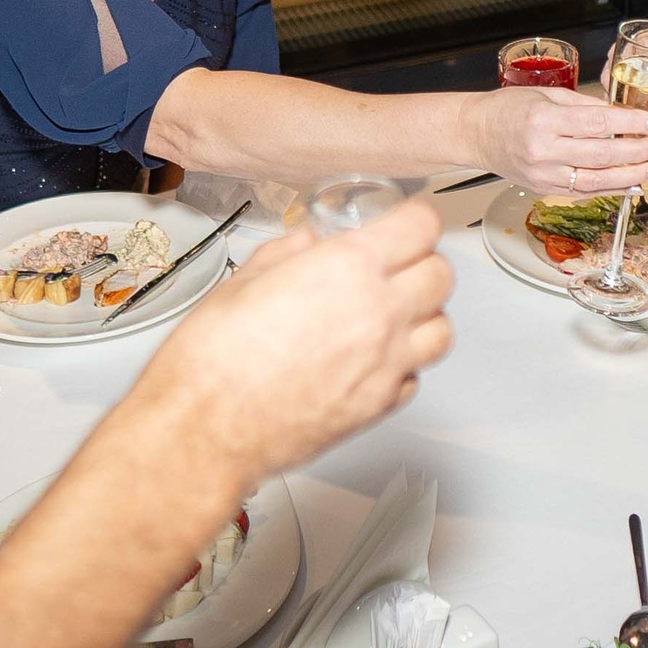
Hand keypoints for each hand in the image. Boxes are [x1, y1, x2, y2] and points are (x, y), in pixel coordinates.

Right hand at [135, 200, 453, 478]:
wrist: (206, 429)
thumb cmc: (214, 359)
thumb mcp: (245, 279)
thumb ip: (289, 253)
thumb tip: (308, 244)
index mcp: (348, 268)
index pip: (421, 227)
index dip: (415, 219)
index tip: (407, 221)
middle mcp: (378, 313)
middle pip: (440, 274)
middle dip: (422, 262)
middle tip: (397, 264)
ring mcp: (385, 363)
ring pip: (442, 328)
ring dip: (424, 315)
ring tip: (395, 312)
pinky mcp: (380, 406)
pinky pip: (417, 376)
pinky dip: (406, 364)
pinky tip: (375, 358)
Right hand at [467, 86, 647, 196]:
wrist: (474, 133)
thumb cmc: (506, 109)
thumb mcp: (546, 96)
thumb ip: (585, 106)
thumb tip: (621, 113)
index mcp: (545, 120)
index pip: (599, 123)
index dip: (632, 124)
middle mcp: (544, 151)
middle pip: (603, 154)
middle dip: (639, 152)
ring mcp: (543, 175)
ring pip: (597, 179)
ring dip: (632, 174)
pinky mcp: (544, 189)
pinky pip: (584, 192)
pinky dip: (611, 189)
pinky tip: (632, 184)